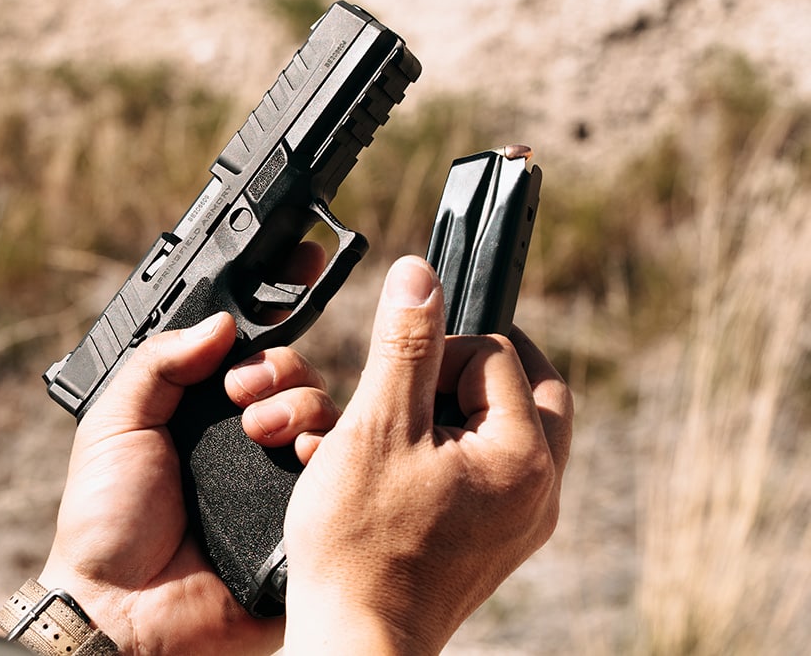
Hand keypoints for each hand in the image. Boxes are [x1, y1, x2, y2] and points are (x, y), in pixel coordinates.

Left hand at [37, 311, 339, 654]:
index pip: (252, 364)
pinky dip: (330, 459)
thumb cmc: (105, 522)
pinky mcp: (304, 526)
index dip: (264, 346)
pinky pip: (340, 482)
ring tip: (264, 434)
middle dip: (283, 372)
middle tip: (243, 396)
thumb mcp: (115, 423)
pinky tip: (305, 459)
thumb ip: (159, 363)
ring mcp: (279, 487)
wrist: (119, 607)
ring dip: (306, 407)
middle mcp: (248, 447)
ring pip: (328, 421)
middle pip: (299, 383)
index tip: (252, 343)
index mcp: (206, 419)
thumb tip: (220, 322)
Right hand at [282, 256, 573, 654]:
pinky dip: (451, 453)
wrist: (356, 641)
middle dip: (467, 368)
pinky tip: (400, 467)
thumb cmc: (361, 544)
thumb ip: (405, 342)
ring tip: (398, 424)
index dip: (436, 348)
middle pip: (527, 390)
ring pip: (507, 431)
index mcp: (524, 457)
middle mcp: (538, 492)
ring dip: (455, 411)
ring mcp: (519, 524)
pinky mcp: (492, 545)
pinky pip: (489, 473)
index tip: (388, 377)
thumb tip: (420, 274)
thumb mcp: (377, 425)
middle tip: (415, 372)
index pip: (495, 353)